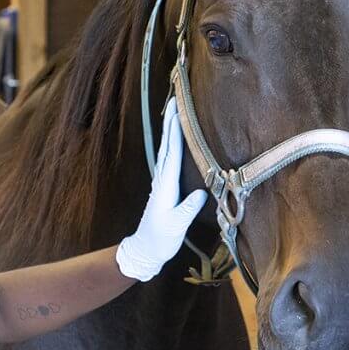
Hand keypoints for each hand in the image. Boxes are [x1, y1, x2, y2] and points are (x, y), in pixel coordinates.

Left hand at [115, 98, 207, 280]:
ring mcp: (163, 181)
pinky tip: (176, 139)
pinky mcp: (166, 187)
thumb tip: (202, 192)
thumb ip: (187, 208)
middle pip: (168, 144)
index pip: (171, 151)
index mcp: (165, 184)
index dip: (175, 130)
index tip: (178, 110)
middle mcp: (163, 178)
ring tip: (176, 112)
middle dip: (172, 122)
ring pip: (168, 150)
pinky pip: (170, 159)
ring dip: (171, 130)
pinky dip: (173, 144)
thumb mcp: (175, 226)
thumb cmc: (160, 239)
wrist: (146, 250)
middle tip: (177, 100)